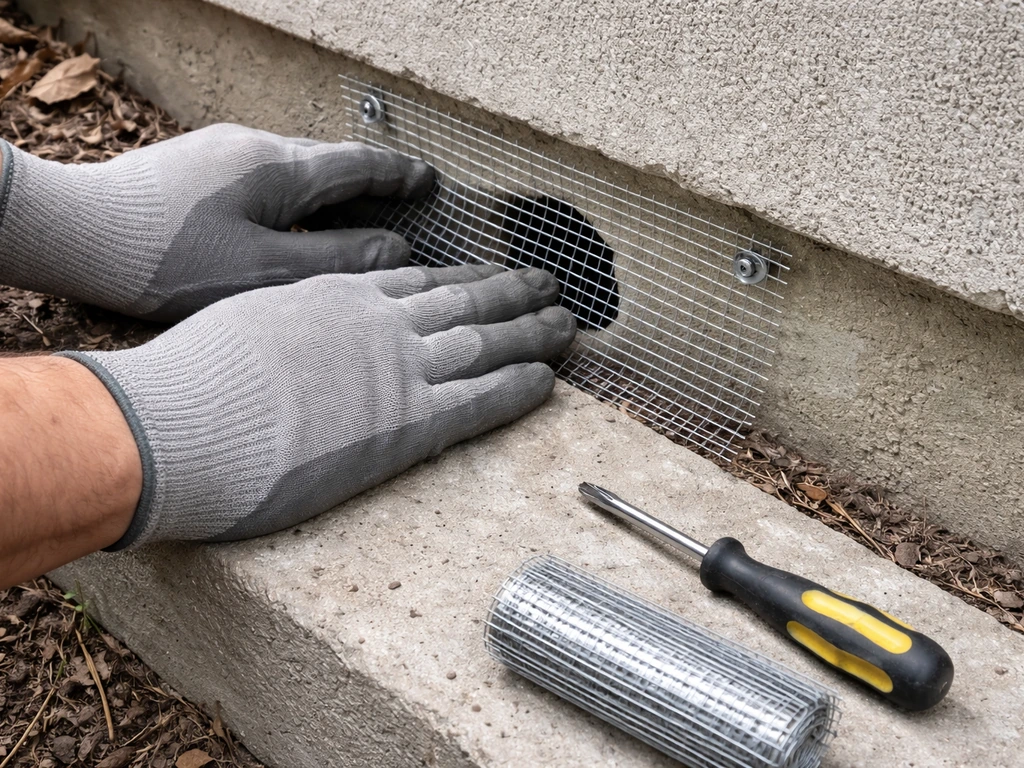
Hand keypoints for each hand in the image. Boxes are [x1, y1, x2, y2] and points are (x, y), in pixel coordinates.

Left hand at [0, 125, 433, 319]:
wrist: (74, 232)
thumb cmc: (166, 260)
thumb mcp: (265, 271)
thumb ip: (338, 260)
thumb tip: (397, 250)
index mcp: (281, 169)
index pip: (362, 165)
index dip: (403, 176)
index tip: (432, 182)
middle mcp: (256, 148)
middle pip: (331, 162)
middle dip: (371, 185)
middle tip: (403, 207)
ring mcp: (223, 153)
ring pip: (296, 170)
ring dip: (331, 194)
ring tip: (353, 224)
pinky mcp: (197, 168)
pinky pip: (265, 177)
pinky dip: (295, 200)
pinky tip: (289, 229)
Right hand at [60, 265, 575, 547]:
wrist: (178, 423)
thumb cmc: (192, 381)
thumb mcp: (245, 325)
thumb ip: (290, 327)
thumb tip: (300, 341)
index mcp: (335, 294)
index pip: (416, 280)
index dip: (461, 278)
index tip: (487, 275)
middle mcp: (377, 322)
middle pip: (462, 299)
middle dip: (511, 290)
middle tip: (549, 285)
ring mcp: (396, 369)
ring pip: (484, 340)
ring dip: (531, 331)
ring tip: (567, 324)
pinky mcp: (405, 424)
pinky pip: (481, 399)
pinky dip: (520, 386)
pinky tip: (550, 380)